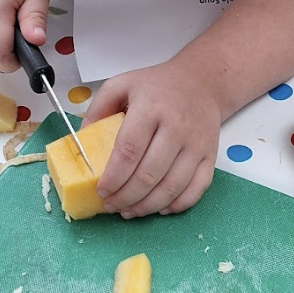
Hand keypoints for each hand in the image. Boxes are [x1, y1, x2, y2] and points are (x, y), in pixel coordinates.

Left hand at [82, 58, 221, 217]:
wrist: (201, 81)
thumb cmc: (158, 86)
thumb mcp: (122, 84)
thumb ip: (99, 108)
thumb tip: (82, 140)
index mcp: (151, 107)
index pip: (129, 150)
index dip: (113, 177)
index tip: (101, 191)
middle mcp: (176, 126)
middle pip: (149, 174)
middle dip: (126, 197)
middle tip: (111, 205)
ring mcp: (196, 143)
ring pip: (172, 187)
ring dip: (147, 206)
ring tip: (129, 211)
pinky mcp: (211, 155)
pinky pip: (196, 189)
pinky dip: (177, 205)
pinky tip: (160, 208)